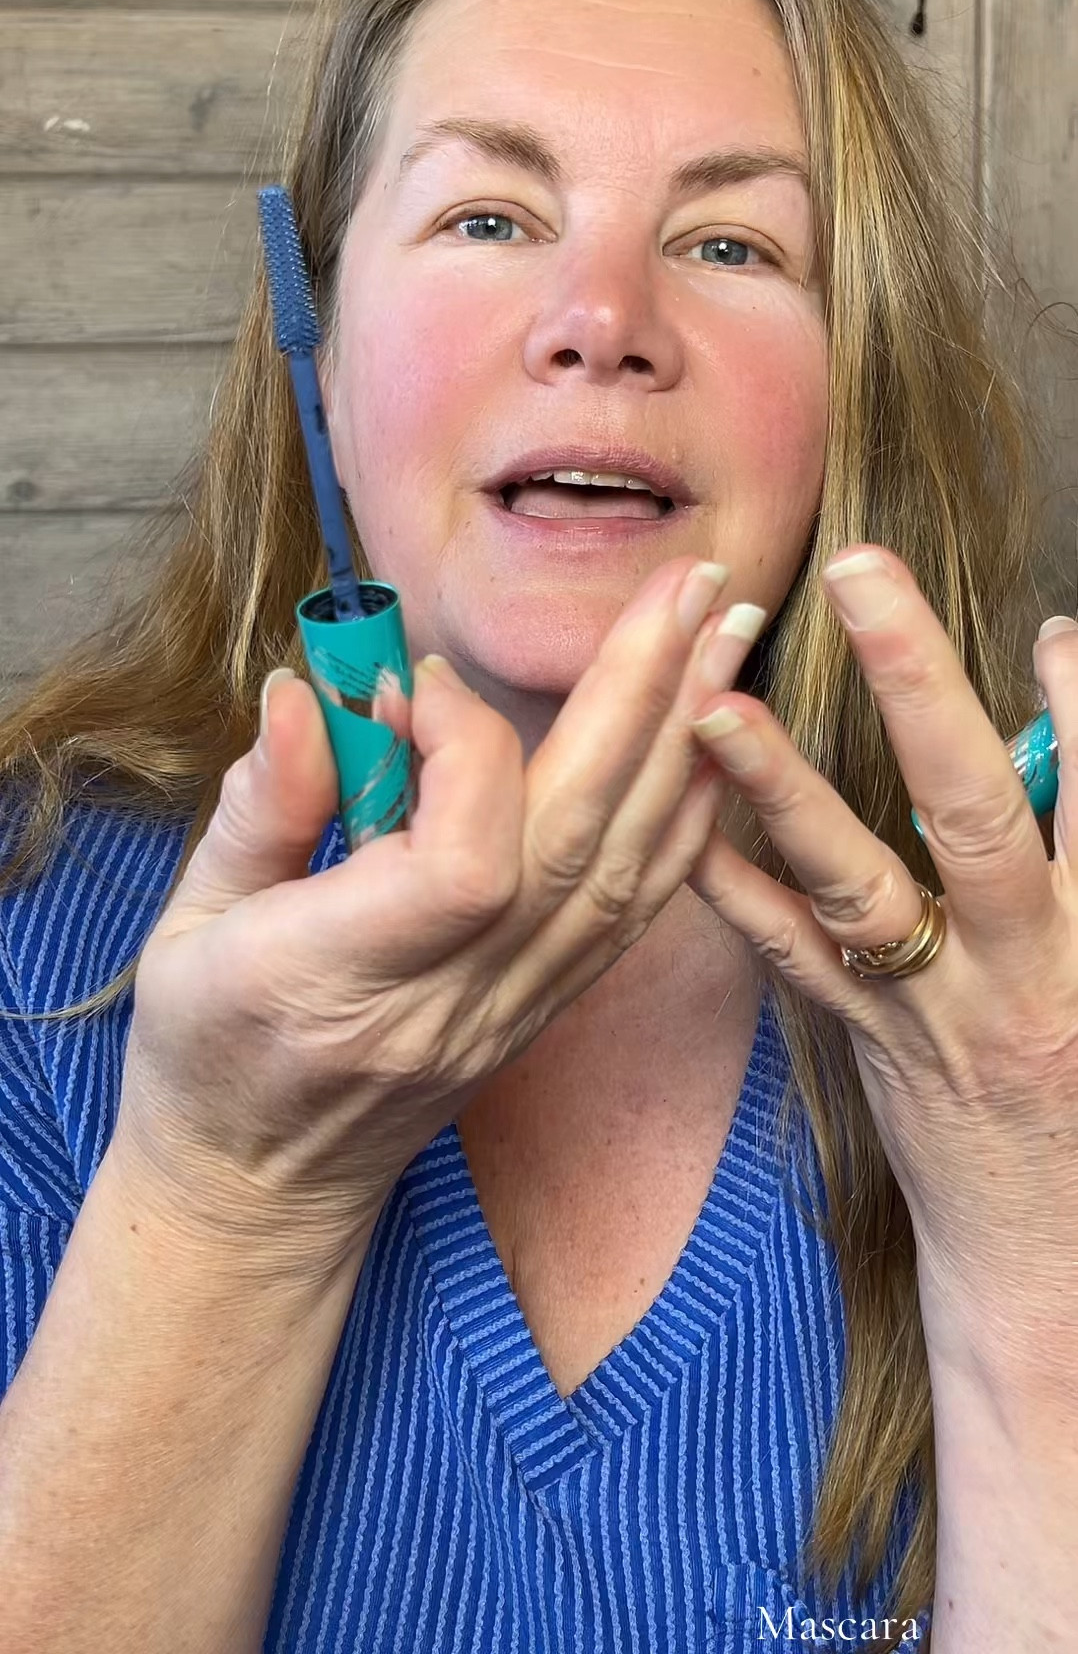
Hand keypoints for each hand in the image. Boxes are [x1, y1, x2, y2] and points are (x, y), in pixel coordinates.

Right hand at [113, 556, 760, 1282]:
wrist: (262, 1193)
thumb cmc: (205, 1054)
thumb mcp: (187, 928)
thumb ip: (259, 807)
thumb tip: (308, 690)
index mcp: (340, 978)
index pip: (464, 864)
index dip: (464, 750)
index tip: (417, 685)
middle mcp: (450, 1001)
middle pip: (574, 842)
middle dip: (640, 699)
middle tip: (690, 585)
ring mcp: (512, 1013)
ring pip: (625, 872)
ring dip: (686, 745)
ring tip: (729, 636)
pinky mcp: (545, 1011)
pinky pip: (633, 916)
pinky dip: (683, 825)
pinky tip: (715, 750)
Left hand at [683, 544, 1077, 1366]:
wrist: (1056, 1269)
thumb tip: (1063, 738)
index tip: (1051, 628)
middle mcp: (1023, 969)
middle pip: (978, 810)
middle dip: (918, 685)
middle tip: (859, 574)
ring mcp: (933, 1009)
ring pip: (857, 887)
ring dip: (783, 787)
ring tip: (716, 706)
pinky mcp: (869, 1045)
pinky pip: (794, 964)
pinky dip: (739, 893)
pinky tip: (687, 834)